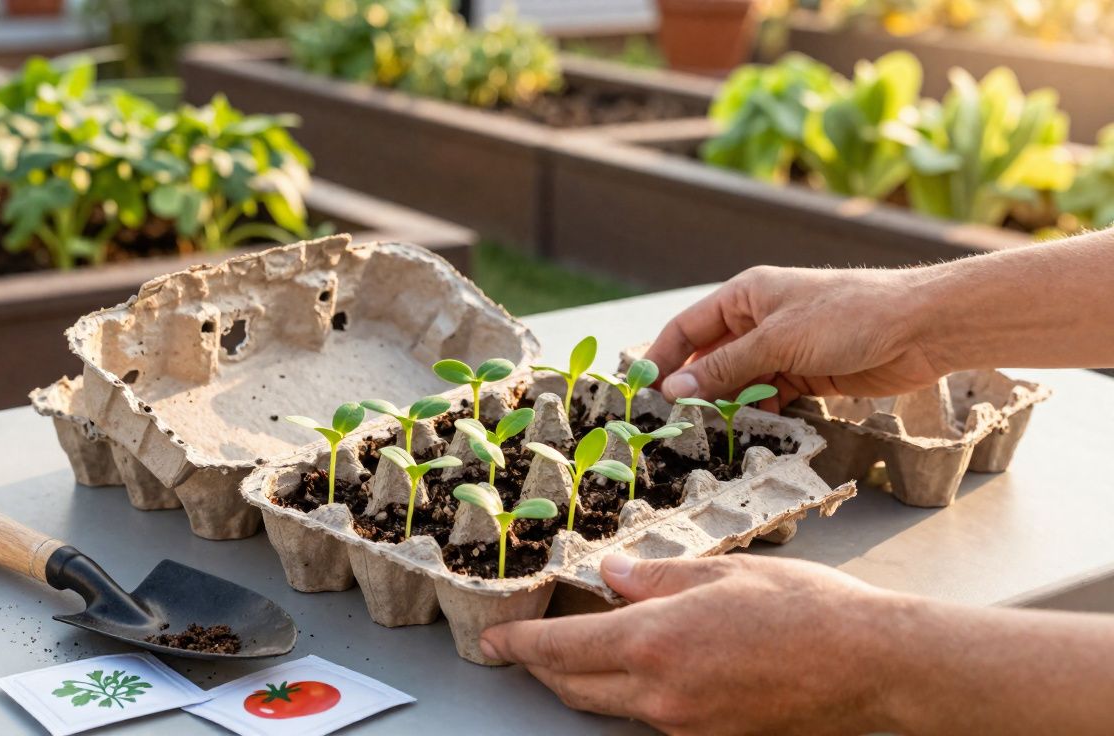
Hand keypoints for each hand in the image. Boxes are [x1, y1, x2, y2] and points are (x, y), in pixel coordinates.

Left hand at [480, 554, 906, 734]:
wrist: (874, 668)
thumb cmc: (807, 611)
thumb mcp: (722, 572)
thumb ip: (654, 577)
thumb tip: (609, 574)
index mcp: (654, 642)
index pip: (560, 650)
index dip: (518, 645)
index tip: (492, 642)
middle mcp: (661, 694)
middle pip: (573, 688)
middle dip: (539, 668)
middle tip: (518, 649)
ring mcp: (685, 725)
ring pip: (609, 707)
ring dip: (581, 682)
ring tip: (574, 653)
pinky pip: (651, 718)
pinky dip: (628, 694)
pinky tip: (640, 669)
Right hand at [644, 265, 946, 409]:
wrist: (921, 329)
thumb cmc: (850, 315)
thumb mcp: (778, 341)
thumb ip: (725, 367)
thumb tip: (674, 387)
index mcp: (745, 295)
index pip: (687, 328)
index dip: (662, 358)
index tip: (640, 391)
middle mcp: (759, 320)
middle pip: (709, 357)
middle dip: (691, 387)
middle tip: (669, 421)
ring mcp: (783, 348)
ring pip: (738, 381)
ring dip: (724, 405)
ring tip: (705, 433)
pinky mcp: (806, 374)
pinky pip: (768, 395)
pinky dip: (757, 412)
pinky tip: (748, 430)